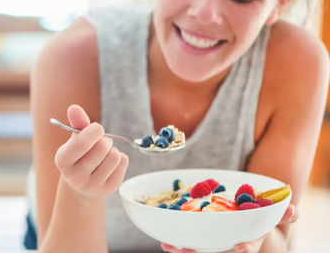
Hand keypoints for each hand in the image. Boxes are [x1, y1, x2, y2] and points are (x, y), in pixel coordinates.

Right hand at [54, 105, 128, 196]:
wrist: (83, 184)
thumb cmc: (80, 155)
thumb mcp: (75, 139)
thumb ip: (76, 123)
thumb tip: (74, 107)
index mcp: (62, 161)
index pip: (83, 142)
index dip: (95, 130)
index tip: (96, 129)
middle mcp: (75, 177)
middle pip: (102, 148)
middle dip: (105, 140)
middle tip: (100, 143)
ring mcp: (92, 186)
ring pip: (115, 156)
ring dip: (113, 149)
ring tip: (105, 154)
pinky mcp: (109, 189)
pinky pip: (124, 163)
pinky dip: (121, 158)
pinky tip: (111, 163)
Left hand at [161, 204, 298, 252]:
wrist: (248, 220)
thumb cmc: (261, 218)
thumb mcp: (273, 214)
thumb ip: (282, 213)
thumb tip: (292, 210)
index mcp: (249, 239)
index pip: (248, 247)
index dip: (245, 248)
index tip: (241, 247)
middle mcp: (231, 245)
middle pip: (217, 252)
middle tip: (188, 250)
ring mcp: (216, 244)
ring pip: (200, 250)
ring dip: (184, 249)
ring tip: (169, 245)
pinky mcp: (204, 239)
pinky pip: (190, 243)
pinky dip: (178, 243)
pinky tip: (165, 240)